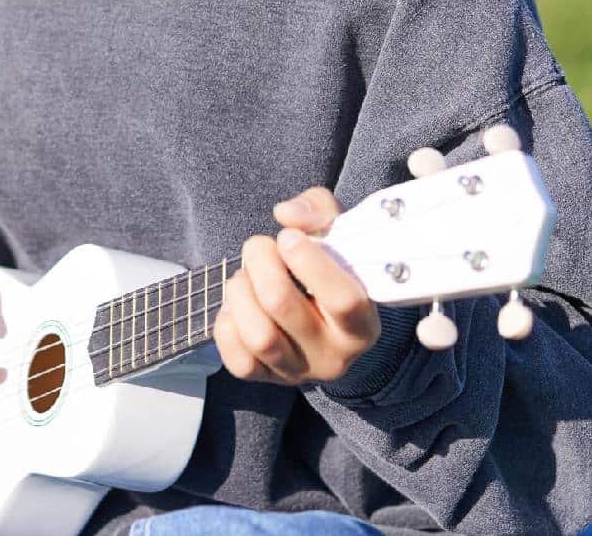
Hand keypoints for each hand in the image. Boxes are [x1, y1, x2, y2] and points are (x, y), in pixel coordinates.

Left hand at [212, 187, 379, 385]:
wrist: (324, 316)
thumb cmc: (331, 266)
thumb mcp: (336, 231)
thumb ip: (318, 211)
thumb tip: (286, 214)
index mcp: (363, 322)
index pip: (343, 300)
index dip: (307, 260)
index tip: (287, 236)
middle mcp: (335, 356)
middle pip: (280, 305)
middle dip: (260, 262)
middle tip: (260, 246)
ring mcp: (299, 372)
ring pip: (258, 336)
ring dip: (240, 291)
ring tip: (247, 276)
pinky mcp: (266, 379)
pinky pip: (237, 359)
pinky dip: (228, 323)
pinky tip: (239, 304)